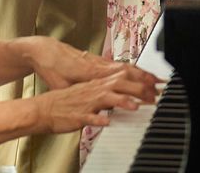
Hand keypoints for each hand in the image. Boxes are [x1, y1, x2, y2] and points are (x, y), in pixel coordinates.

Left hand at [21, 37, 158, 94]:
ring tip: (155, 79)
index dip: (135, 85)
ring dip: (141, 73)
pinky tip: (138, 73)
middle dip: (145, 78)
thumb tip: (90, 102)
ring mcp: (100, 61)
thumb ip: (79, 94)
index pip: (120, 78)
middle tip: (159, 86)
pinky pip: (120, 64)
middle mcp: (99, 64)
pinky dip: (132, 69)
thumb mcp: (63, 86)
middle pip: (128, 70)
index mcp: (92, 71)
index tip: (147, 91)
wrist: (45, 51)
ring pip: (126, 65)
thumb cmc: (53, 68)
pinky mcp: (98, 61)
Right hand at [34, 71, 158, 132]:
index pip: (123, 77)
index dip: (140, 78)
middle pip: (119, 84)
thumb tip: (123, 92)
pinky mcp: (77, 115)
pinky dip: (97, 119)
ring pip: (106, 98)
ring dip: (121, 101)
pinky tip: (106, 123)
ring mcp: (85, 102)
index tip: (155, 83)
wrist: (44, 108)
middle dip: (137, 88)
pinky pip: (88, 117)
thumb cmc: (67, 101)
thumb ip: (107, 91)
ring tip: (134, 106)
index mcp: (98, 83)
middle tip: (152, 94)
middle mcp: (94, 90)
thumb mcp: (90, 92)